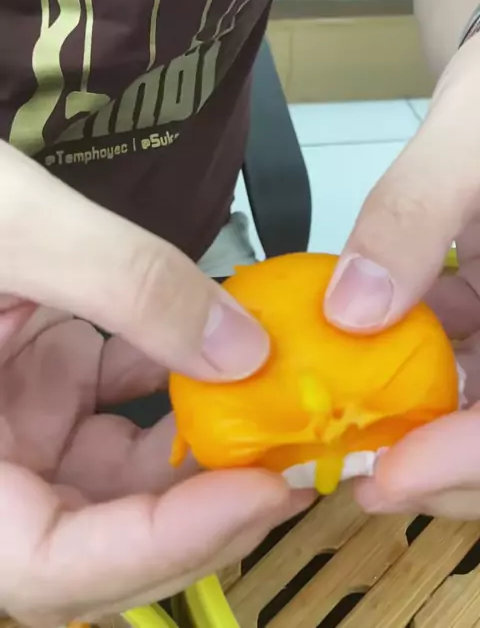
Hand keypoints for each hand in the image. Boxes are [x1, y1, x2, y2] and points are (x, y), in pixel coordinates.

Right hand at [0, 142, 315, 623]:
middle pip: (96, 533)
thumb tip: (244, 350)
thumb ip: (124, 283)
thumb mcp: (12, 224)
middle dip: (202, 510)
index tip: (257, 494)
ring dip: (198, 447)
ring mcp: (9, 422)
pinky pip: (113, 409)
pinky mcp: (37, 379)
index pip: (47, 563)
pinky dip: (172, 387)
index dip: (159, 548)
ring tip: (274, 404)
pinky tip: (220, 350)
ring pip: (116, 474)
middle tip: (294, 460)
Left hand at [323, 35, 479, 517]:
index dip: (471, 458)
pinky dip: (414, 365)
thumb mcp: (470, 137)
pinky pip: (464, 356)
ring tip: (345, 424)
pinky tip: (365, 350)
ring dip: (419, 421)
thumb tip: (350, 311)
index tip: (392, 479)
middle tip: (357, 476)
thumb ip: (417, 213)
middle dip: (441, 463)